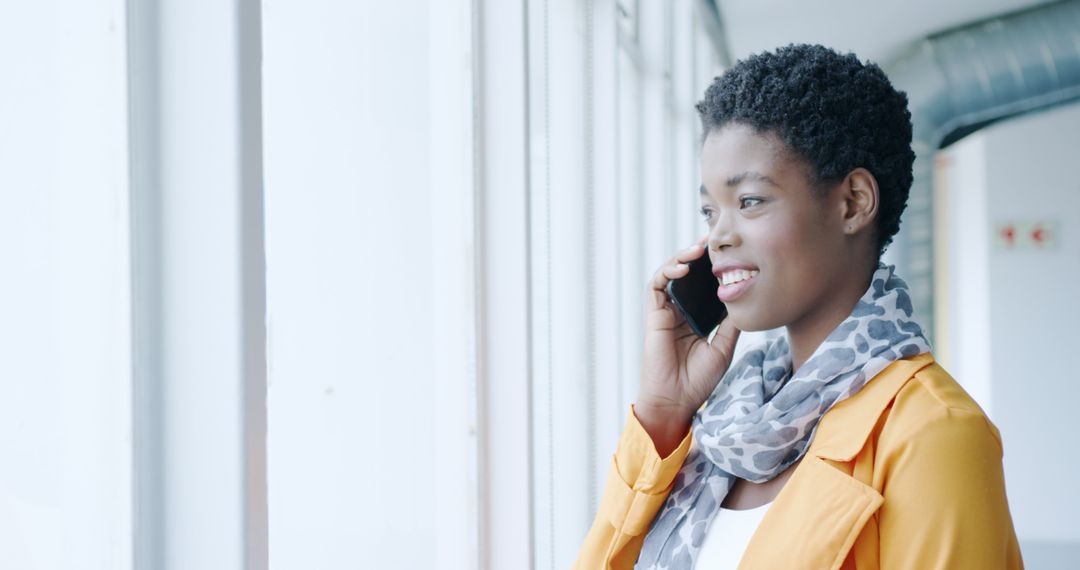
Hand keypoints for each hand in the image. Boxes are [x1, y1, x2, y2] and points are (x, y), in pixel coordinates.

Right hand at [635, 236, 739, 454]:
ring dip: (682, 257)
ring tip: (699, 248)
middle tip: (714, 239)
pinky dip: (668, 271)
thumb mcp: (724, 346)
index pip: (703, 285)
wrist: (677, 400)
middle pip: (687, 274)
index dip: (713, 268)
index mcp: (696, 318)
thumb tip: (744, 296)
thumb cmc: (698, 379)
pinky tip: (684, 266)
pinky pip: (657, 285)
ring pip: (670, 274)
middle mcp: (679, 311)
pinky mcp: (654, 314)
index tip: (729, 252)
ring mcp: (665, 311)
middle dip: (698, 255)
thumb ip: (731, 322)